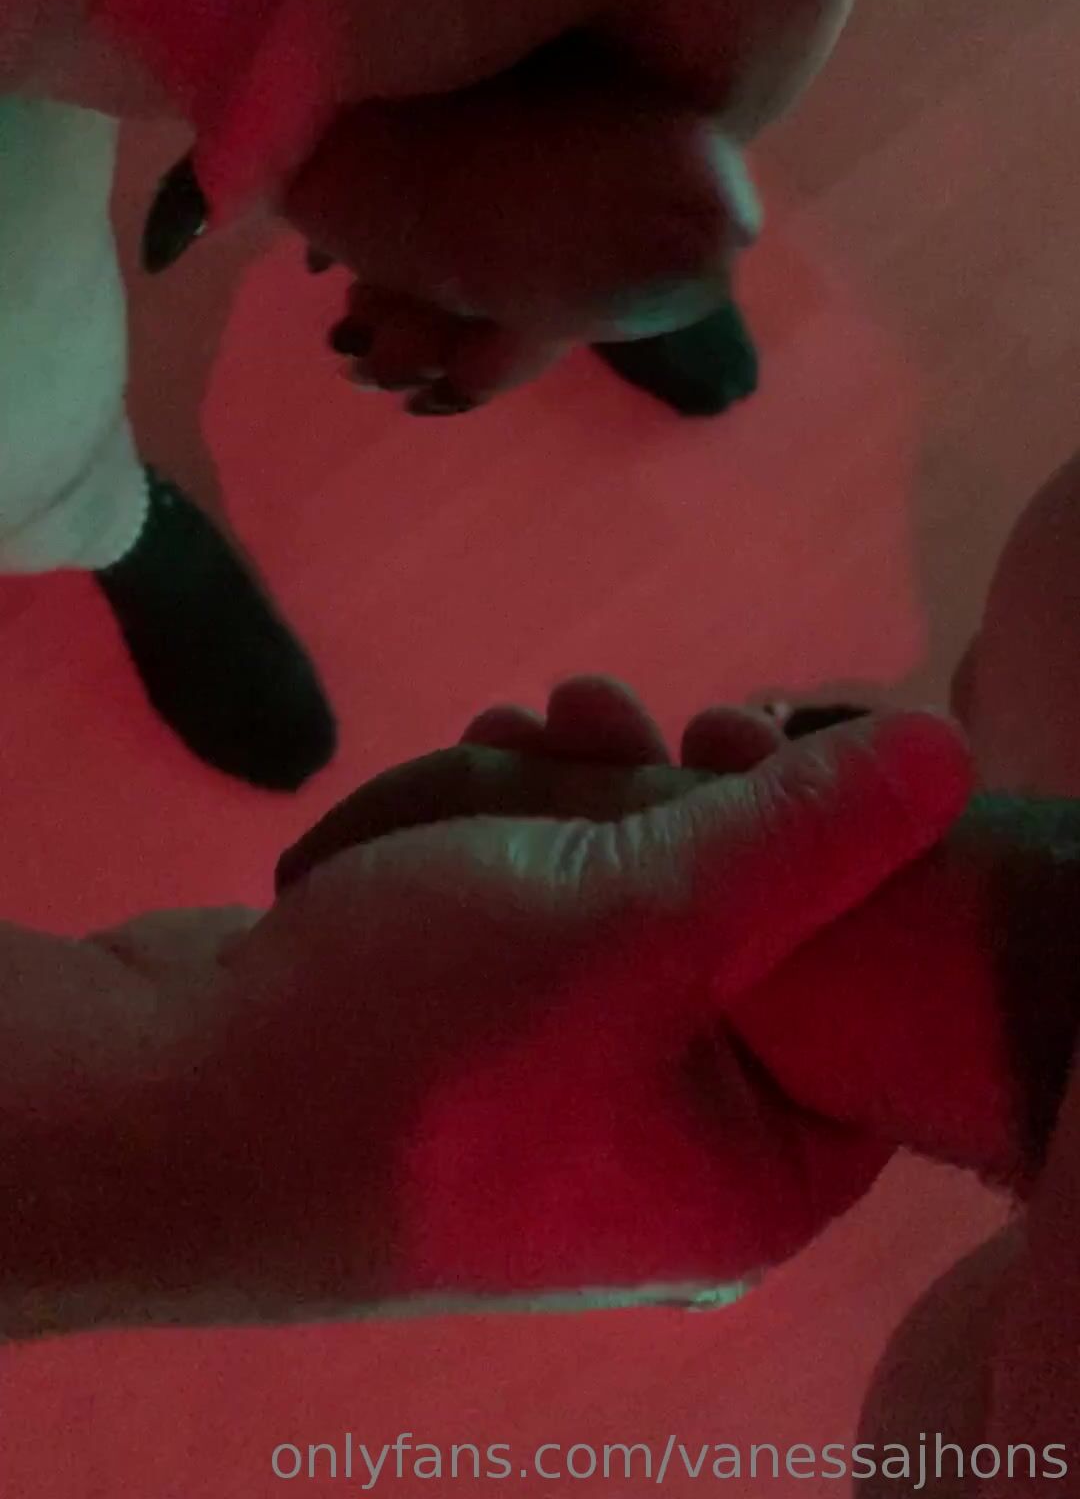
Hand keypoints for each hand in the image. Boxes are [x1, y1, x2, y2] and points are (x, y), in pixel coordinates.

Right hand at [133, 678, 965, 1322]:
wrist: (159, 1113)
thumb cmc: (418, 1038)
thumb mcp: (637, 918)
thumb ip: (801, 836)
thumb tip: (944, 756)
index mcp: (754, 1175)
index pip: (859, 990)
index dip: (826, 846)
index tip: (752, 731)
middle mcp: (674, 1157)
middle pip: (738, 932)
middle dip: (678, 792)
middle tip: (620, 708)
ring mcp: (568, 1107)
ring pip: (632, 906)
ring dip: (591, 792)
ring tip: (528, 716)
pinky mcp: (479, 1053)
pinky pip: (548, 924)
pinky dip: (526, 836)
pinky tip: (482, 761)